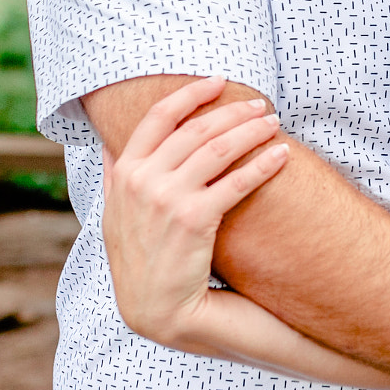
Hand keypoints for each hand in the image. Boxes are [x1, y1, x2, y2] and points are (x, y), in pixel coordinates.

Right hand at [100, 76, 288, 347]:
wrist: (154, 307)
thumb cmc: (138, 258)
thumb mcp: (113, 215)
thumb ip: (113, 176)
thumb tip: (109, 143)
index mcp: (124, 172)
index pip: (158, 116)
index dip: (191, 94)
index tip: (218, 81)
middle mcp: (142, 180)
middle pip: (196, 129)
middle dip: (232, 111)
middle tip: (259, 104)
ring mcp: (167, 199)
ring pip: (218, 148)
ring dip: (250, 130)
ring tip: (272, 122)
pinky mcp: (194, 220)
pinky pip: (236, 182)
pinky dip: (262, 164)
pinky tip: (281, 155)